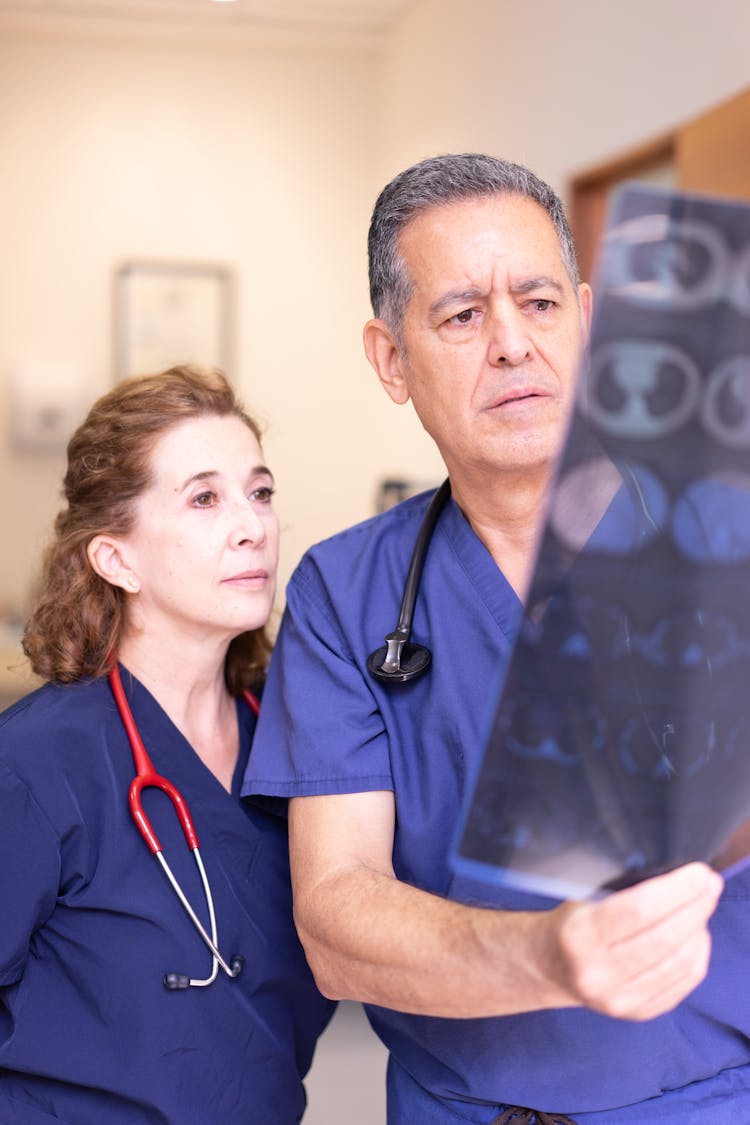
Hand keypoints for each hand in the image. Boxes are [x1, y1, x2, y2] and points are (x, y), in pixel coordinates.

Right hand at [543, 862, 723, 1020]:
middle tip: (710, 885)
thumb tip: (679, 881)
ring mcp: (618, 999)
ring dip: (699, 930)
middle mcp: (597, 972)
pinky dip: (697, 955)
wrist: (549, 966)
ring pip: (679, 963)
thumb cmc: (571, 923)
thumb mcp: (582, 898)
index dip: (676, 890)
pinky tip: (695, 936)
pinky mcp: (636, 1013)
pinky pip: (682, 983)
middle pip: (664, 938)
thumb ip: (624, 893)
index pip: (638, 910)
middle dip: (696, 906)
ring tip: (702, 908)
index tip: (699, 874)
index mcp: (579, 935)